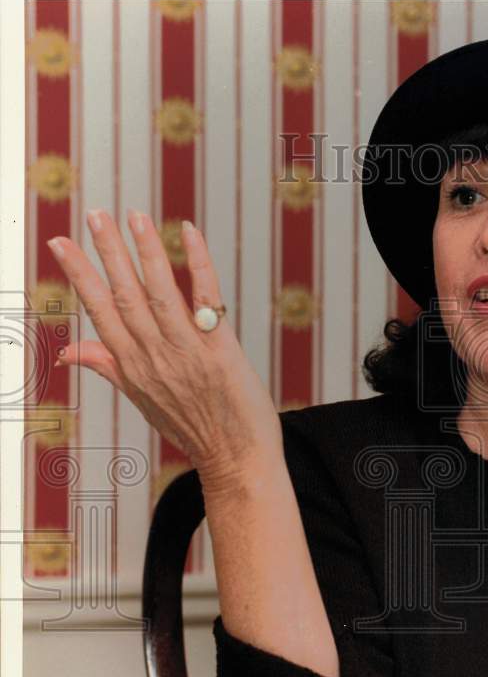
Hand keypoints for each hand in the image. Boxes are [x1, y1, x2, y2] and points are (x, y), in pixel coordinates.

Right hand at [46, 209, 281, 489]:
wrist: (237, 460)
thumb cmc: (193, 428)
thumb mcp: (142, 401)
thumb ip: (109, 367)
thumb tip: (69, 352)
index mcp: (133, 367)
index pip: (99, 312)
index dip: (79, 276)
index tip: (61, 243)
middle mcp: (155, 357)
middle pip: (125, 296)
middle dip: (107, 253)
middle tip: (94, 215)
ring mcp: (188, 353)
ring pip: (160, 292)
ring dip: (146, 252)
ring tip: (133, 217)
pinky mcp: (221, 350)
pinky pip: (207, 298)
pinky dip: (198, 264)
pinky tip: (188, 234)